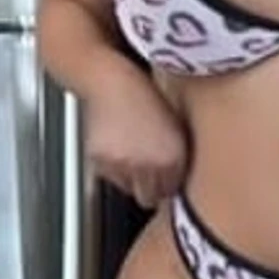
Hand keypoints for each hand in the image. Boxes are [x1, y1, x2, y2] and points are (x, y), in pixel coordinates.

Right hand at [84, 54, 188, 208]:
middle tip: (149, 171)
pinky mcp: (101, 162)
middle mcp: (148, 165)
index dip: (168, 186)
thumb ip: (178, 156)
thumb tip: (176, 180)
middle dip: (150, 188)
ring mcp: (123, 165)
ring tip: (132, 152)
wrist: (109, 80)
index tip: (166, 180)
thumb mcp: (175, 125)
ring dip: (130, 177)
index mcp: (172, 157)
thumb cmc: (145, 95)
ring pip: (127, 188)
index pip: (171, 192)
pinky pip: (109, 177)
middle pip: (148, 197)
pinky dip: (113, 168)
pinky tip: (118, 147)